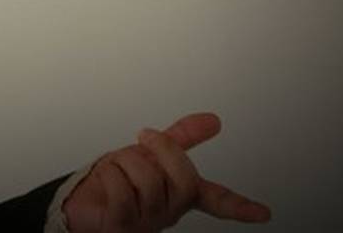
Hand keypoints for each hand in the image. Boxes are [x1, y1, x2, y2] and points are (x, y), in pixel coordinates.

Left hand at [63, 112, 270, 231]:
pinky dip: (110, 176)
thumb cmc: (113, 184)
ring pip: (149, 179)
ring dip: (127, 162)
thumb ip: (179, 138)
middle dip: (165, 150)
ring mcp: (146, 221)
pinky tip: (107, 182)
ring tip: (118, 170)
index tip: (262, 212)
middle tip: (146, 137)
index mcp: (177, 196)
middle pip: (184, 179)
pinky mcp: (121, 224)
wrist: (79, 203)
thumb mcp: (148, 154)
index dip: (239, 205)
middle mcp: (166, 211)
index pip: (215, 200)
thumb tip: (212, 120)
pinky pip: (121, 190)